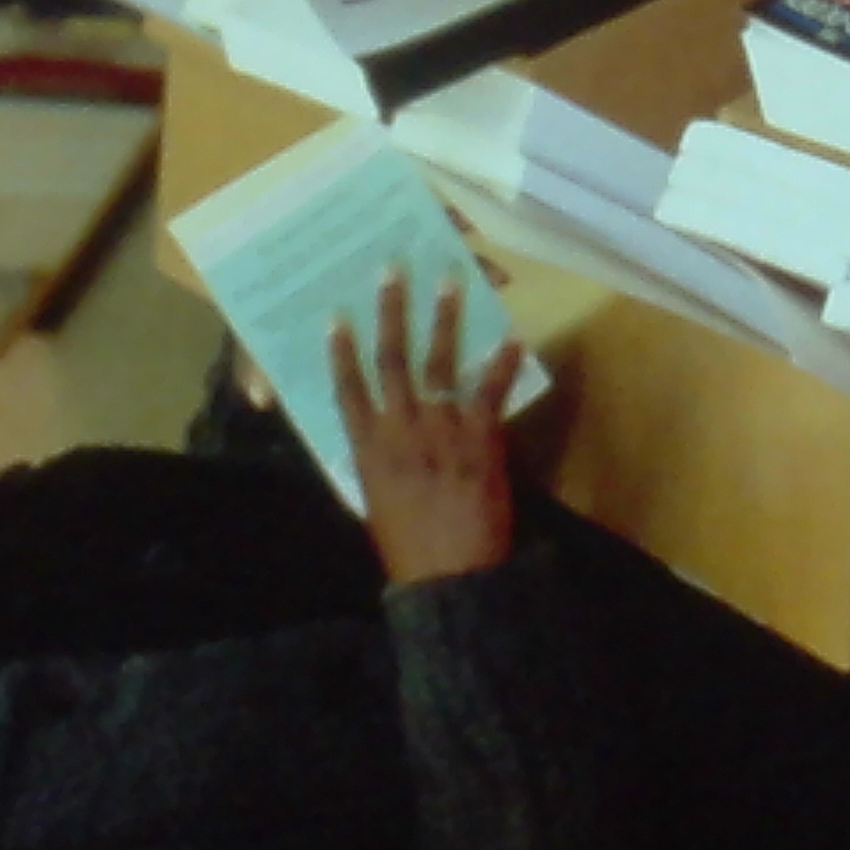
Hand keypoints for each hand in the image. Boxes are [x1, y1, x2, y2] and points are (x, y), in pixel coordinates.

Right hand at [334, 273, 517, 586]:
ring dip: (444, 320)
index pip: (347, 389)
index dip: (341, 352)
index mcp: (367, 450)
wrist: (450, 578)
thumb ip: (376, 467)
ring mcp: (441, 430)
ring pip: (439, 363)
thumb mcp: (376, 505)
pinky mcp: (480, 439)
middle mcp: (400, 430)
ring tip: (449, 283)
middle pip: (391, 360)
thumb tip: (377, 441)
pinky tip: (513, 337)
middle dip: (391, 312)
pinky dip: (502, 364)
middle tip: (392, 271)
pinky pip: (490, 392)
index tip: (336, 317)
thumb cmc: (408, 550)